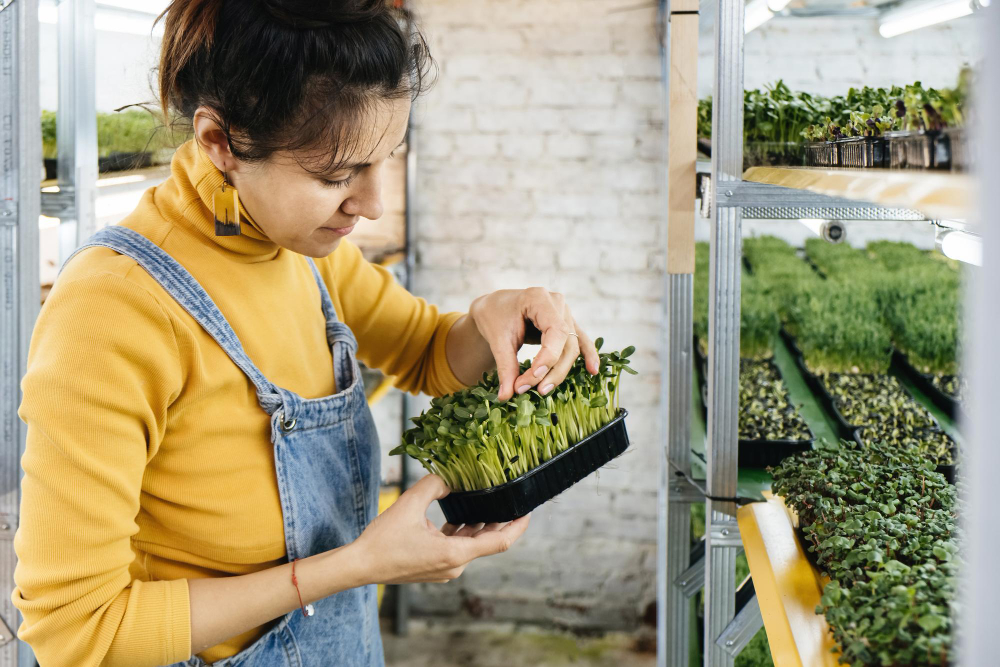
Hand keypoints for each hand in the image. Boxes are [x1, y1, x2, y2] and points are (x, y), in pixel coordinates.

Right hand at [351, 475, 530, 584]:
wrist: (361, 565)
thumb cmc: (383, 540)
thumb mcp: (409, 504)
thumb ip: (434, 485)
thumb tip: (449, 476)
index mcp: (454, 554)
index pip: (500, 542)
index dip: (518, 526)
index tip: (528, 511)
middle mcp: (454, 566)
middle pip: (487, 542)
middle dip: (499, 521)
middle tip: (508, 499)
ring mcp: (445, 569)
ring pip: (471, 545)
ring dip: (478, 526)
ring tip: (485, 503)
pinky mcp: (435, 567)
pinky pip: (457, 548)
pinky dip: (462, 533)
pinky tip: (458, 516)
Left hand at [469, 287, 599, 401]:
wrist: (495, 308)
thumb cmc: (495, 317)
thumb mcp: (497, 339)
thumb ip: (505, 366)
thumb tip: (507, 396)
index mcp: (538, 298)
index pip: (555, 331)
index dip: (549, 357)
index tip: (534, 377)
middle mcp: (557, 303)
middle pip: (565, 343)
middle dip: (550, 370)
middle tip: (528, 390)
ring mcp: (565, 313)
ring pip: (572, 347)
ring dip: (559, 372)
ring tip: (542, 391)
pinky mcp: (567, 324)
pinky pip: (580, 341)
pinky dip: (588, 356)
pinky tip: (593, 370)